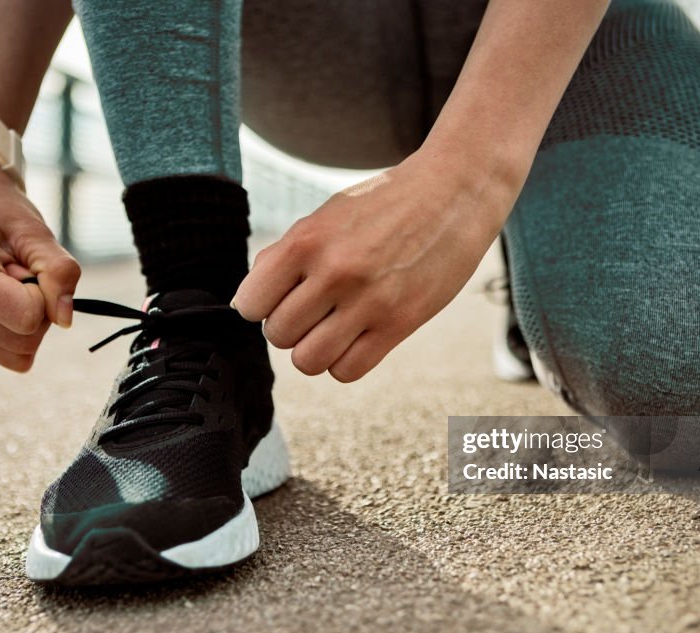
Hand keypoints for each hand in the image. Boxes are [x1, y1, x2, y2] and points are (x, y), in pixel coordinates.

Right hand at [0, 161, 80, 371]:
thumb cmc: (1, 210)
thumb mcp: (36, 232)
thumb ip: (60, 273)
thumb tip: (66, 321)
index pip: (27, 317)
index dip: (44, 295)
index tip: (27, 265)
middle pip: (24, 341)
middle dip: (39, 310)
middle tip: (20, 270)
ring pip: (17, 353)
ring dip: (29, 320)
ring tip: (10, 281)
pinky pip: (7, 354)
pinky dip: (18, 330)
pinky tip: (5, 298)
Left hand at [232, 151, 515, 381]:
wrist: (453, 193)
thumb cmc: (384, 205)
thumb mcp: (326, 217)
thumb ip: (286, 257)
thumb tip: (246, 304)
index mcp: (307, 241)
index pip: (251, 303)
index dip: (262, 305)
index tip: (282, 298)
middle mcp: (334, 272)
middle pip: (279, 336)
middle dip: (291, 328)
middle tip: (314, 310)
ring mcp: (368, 301)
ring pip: (308, 361)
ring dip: (315, 350)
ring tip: (333, 328)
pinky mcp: (399, 323)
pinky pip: (348, 371)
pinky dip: (345, 362)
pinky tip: (356, 338)